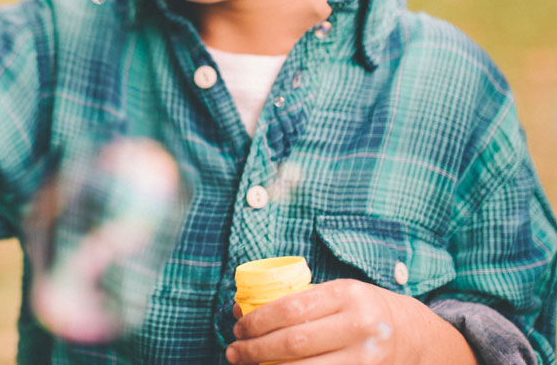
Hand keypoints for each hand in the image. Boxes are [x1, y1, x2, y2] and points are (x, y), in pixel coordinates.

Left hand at [226, 279, 475, 364]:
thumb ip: (298, 299)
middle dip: (256, 348)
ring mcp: (366, 359)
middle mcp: (360, 327)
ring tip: (246, 363)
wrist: (417, 337)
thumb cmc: (363, 310)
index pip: (291, 309)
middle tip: (234, 350)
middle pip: (294, 342)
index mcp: (348, 295)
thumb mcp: (338, 294)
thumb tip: (239, 307)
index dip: (257, 320)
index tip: (237, 325)